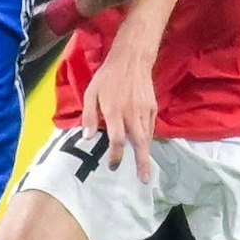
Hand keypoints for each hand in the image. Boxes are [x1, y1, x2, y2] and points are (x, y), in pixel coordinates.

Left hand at [81, 47, 156, 183]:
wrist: (132, 59)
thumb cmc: (107, 77)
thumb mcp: (90, 93)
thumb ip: (88, 115)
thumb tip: (87, 137)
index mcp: (114, 110)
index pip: (117, 138)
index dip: (115, 155)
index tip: (113, 166)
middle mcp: (131, 112)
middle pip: (139, 142)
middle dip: (142, 162)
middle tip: (144, 179)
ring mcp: (144, 110)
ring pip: (147, 137)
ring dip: (145, 154)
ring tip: (144, 169)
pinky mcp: (152, 107)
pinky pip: (150, 127)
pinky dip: (147, 139)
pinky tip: (143, 146)